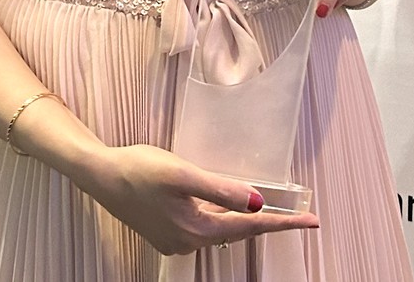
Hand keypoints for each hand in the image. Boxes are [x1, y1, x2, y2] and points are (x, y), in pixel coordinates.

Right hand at [84, 143, 318, 255]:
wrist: (101, 175)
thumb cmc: (139, 170)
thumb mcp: (183, 175)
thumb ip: (221, 189)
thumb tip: (258, 204)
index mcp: (197, 231)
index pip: (251, 227)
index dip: (284, 223)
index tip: (312, 222)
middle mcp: (189, 243)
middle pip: (238, 231)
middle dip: (269, 223)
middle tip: (301, 217)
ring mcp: (176, 240)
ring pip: (220, 228)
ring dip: (244, 219)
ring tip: (271, 212)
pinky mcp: (166, 230)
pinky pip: (204, 225)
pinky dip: (222, 216)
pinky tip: (227, 206)